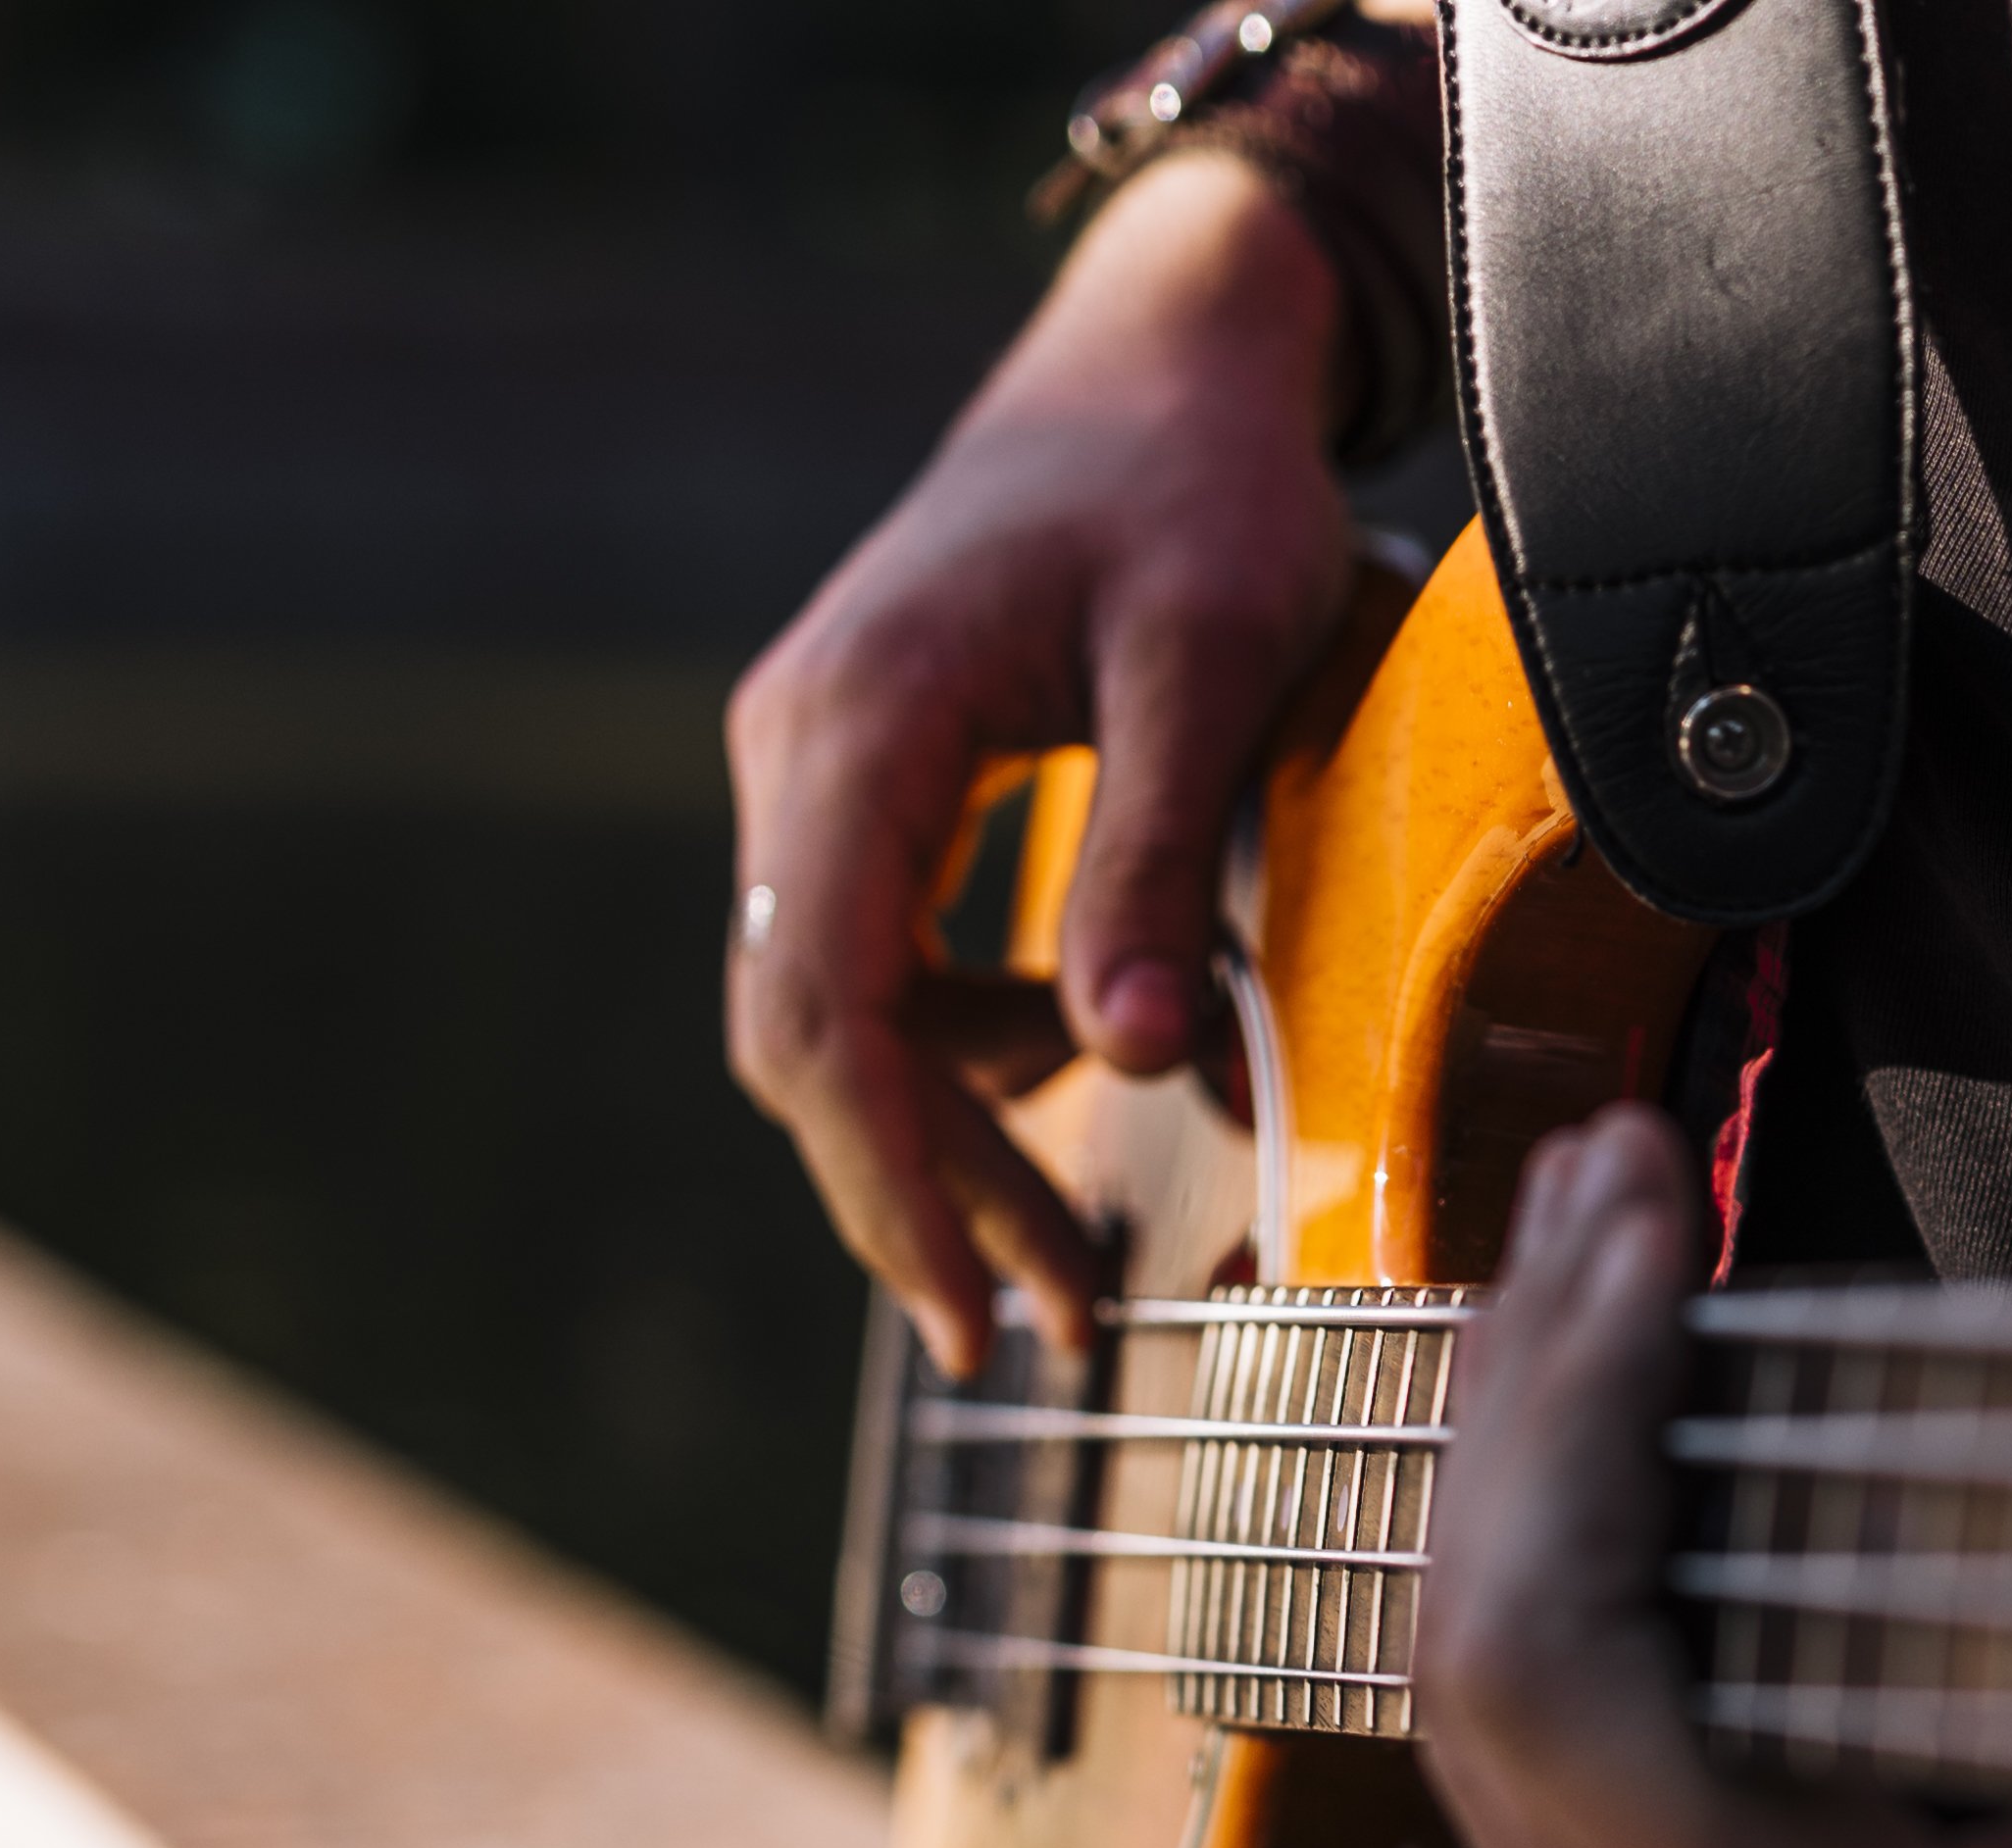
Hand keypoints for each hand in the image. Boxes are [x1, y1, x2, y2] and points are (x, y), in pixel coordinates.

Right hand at [726, 154, 1354, 1370]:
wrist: (1168, 352)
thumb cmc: (1201, 485)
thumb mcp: (1211, 664)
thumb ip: (1153, 861)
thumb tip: (1135, 1071)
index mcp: (859, 727)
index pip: (824, 1008)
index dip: (889, 1182)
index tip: (971, 1311)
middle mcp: (800, 750)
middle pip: (807, 1036)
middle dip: (918, 1197)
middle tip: (1041, 1332)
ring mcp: (820, 764)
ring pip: (839, 1010)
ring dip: (948, 1138)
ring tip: (1075, 1258)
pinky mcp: (869, 777)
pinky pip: (880, 955)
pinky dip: (963, 1048)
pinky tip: (1073, 1074)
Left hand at [1417, 1113, 2011, 1847]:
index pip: (1558, 1683)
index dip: (1564, 1422)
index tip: (1649, 1223)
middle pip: (1473, 1671)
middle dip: (1528, 1391)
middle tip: (1616, 1169)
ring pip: (1468, 1697)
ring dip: (1518, 1445)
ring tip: (1598, 1224)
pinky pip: (1532, 1732)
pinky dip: (1544, 1539)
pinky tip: (1599, 1379)